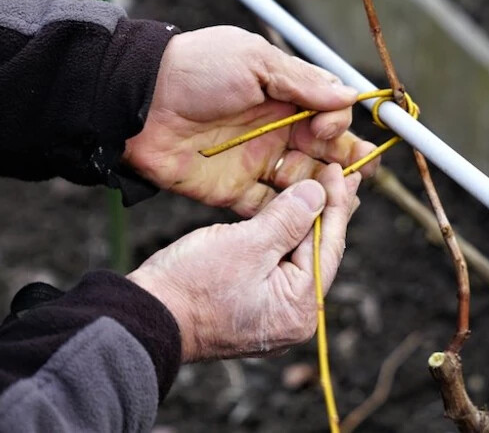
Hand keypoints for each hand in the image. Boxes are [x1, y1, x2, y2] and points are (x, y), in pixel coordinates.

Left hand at [123, 26, 378, 215]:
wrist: (139, 103)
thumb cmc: (196, 71)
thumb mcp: (254, 62)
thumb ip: (302, 83)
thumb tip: (349, 95)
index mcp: (283, 97)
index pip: (328, 116)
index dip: (336, 127)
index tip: (323, 130)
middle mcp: (274, 131)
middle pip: (322, 154)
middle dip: (344, 166)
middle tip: (360, 177)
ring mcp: (255, 163)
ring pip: (302, 184)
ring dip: (320, 192)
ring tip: (332, 201)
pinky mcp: (234, 191)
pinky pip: (268, 209)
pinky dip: (287, 215)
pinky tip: (303, 218)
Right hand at [127, 164, 358, 361]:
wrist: (145, 318)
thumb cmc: (191, 284)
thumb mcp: (247, 244)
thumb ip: (288, 218)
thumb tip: (318, 194)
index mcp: (299, 308)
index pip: (328, 245)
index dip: (336, 203)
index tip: (339, 171)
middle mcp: (293, 318)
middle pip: (318, 254)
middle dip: (328, 213)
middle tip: (343, 177)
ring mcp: (273, 316)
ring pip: (298, 259)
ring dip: (307, 223)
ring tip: (322, 191)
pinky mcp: (253, 308)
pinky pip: (278, 267)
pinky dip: (285, 239)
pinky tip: (290, 216)